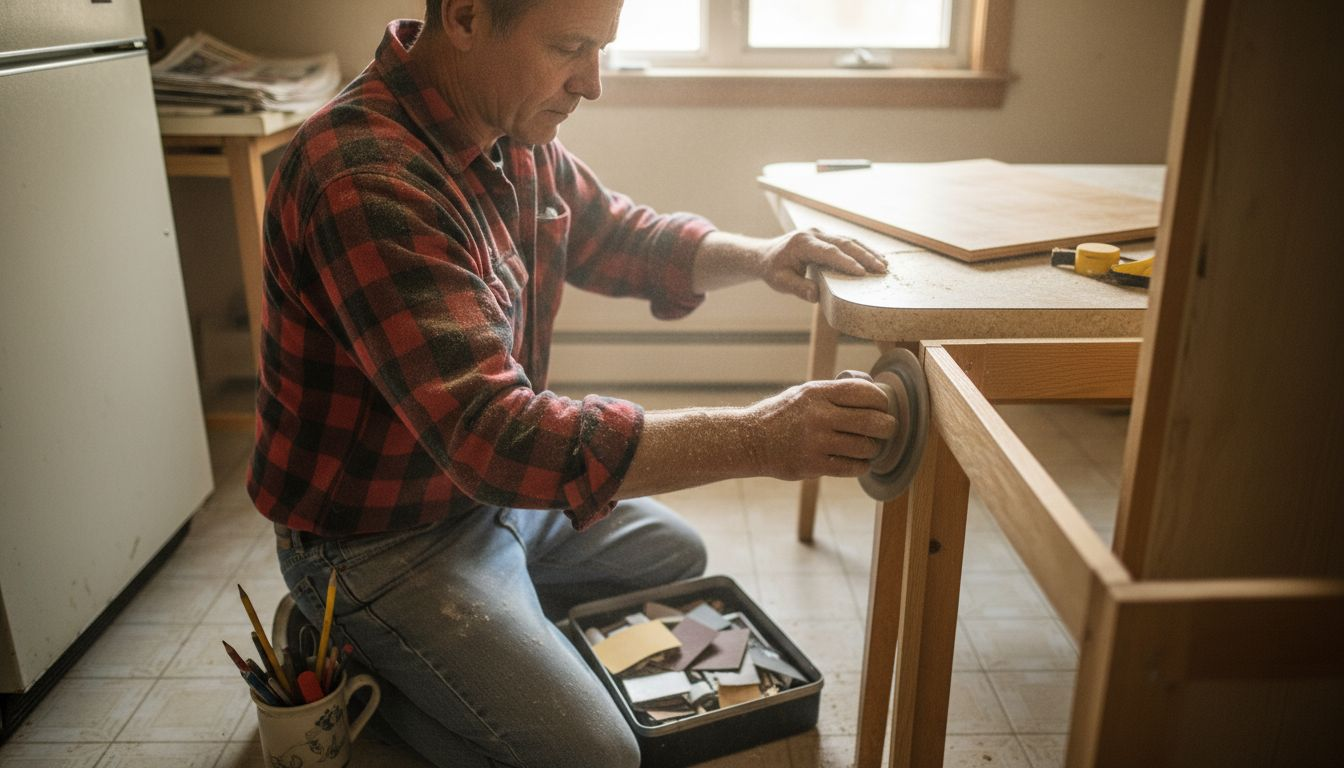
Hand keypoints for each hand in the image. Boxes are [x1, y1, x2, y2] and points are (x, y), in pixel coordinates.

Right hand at [744, 378, 896, 480]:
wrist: (751, 440)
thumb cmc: (783, 415)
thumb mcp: (804, 394)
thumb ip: (835, 394)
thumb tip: (874, 395)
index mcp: (817, 393)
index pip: (865, 393)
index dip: (881, 401)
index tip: (882, 407)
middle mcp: (818, 416)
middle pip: (873, 422)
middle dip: (888, 426)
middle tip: (887, 428)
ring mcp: (815, 443)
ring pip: (866, 448)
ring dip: (873, 448)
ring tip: (868, 446)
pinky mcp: (812, 465)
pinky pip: (852, 467)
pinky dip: (861, 465)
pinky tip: (858, 460)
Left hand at [760, 228, 886, 301]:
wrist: (766, 255)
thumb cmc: (773, 270)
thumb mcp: (780, 282)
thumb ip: (798, 288)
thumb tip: (816, 296)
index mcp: (802, 243)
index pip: (829, 252)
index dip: (846, 262)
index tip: (862, 273)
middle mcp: (813, 234)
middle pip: (844, 243)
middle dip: (864, 255)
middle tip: (882, 269)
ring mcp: (821, 233)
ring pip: (848, 240)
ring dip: (867, 252)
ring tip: (885, 265)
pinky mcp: (826, 237)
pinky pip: (846, 242)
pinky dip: (862, 250)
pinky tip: (875, 258)